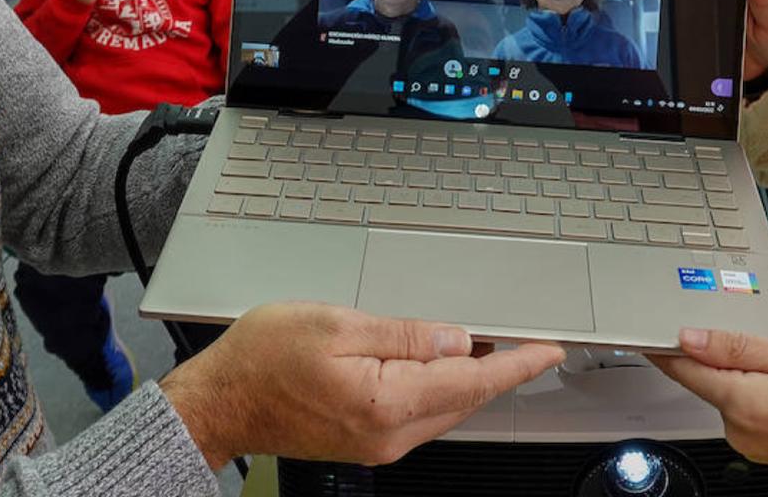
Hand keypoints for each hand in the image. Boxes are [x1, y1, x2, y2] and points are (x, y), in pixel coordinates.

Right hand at [159, 303, 566, 470]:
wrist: (218, 404)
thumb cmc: (261, 361)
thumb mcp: (336, 325)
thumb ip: (403, 334)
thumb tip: (455, 339)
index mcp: (387, 402)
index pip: (472, 381)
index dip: (517, 363)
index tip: (549, 350)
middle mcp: (389, 434)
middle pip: (464, 400)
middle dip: (502, 370)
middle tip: (531, 342)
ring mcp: (378, 443)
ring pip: (445, 408)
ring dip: (472, 379)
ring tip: (497, 348)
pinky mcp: (366, 441)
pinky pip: (421, 414)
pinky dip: (443, 389)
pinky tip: (446, 367)